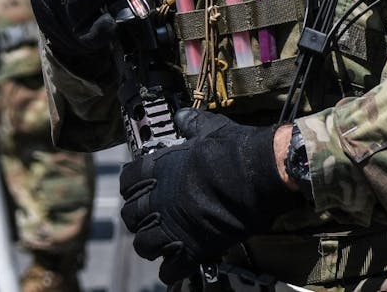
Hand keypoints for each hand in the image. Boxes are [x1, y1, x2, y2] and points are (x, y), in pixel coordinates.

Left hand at [119, 110, 300, 284]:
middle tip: (152, 218)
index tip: (141, 189)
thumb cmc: (234, 149)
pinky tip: (176, 266)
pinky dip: (171, 271)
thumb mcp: (211, 129)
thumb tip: (182, 115)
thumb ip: (192, 125)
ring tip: (162, 244)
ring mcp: (172, 226)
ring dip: (151, 245)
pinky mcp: (192, 248)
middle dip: (139, 218)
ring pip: (144, 245)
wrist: (259, 174)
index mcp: (158, 169)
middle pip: (130, 215)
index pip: (127, 181)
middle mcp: (158, 199)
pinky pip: (170, 270)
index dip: (133, 186)